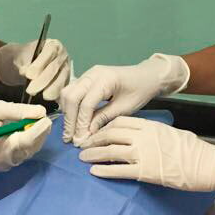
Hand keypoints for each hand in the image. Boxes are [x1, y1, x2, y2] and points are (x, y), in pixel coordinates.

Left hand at [0, 39, 71, 99]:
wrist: (28, 64)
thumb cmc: (25, 58)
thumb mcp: (22, 56)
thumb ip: (24, 62)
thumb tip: (25, 72)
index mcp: (53, 44)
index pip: (49, 52)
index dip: (39, 64)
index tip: (28, 75)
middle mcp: (63, 55)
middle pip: (54, 68)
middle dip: (42, 81)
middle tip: (30, 90)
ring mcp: (66, 68)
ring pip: (61, 80)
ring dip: (50, 90)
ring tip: (39, 96)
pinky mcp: (66, 81)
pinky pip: (63, 89)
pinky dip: (55, 95)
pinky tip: (47, 98)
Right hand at [0, 101, 50, 170]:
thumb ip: (19, 111)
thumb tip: (41, 112)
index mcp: (2, 147)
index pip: (28, 140)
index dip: (40, 129)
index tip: (47, 117)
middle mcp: (7, 160)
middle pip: (32, 147)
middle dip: (40, 132)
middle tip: (43, 117)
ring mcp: (6, 164)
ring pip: (29, 151)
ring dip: (35, 137)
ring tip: (35, 121)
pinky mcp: (5, 164)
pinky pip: (22, 153)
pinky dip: (27, 142)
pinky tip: (26, 131)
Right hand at [59, 54, 189, 144]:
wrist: (146, 76)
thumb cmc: (139, 91)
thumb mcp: (125, 108)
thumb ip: (103, 119)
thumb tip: (85, 135)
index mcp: (105, 79)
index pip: (85, 103)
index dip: (81, 124)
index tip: (79, 141)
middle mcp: (92, 74)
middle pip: (71, 96)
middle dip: (69, 119)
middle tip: (70, 139)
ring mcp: (87, 74)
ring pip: (67, 92)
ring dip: (67, 113)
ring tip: (71, 132)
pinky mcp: (86, 78)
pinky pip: (72, 91)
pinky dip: (70, 106)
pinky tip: (74, 121)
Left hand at [79, 116, 214, 202]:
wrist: (205, 163)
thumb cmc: (192, 149)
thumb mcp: (169, 132)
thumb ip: (151, 132)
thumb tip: (139, 135)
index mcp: (149, 125)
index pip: (119, 122)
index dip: (104, 126)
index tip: (96, 132)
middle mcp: (143, 136)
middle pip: (110, 134)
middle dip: (94, 139)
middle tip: (83, 144)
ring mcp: (143, 153)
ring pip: (110, 151)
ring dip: (94, 154)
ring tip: (83, 158)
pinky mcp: (145, 172)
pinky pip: (119, 170)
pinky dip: (104, 170)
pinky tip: (94, 171)